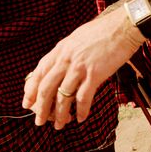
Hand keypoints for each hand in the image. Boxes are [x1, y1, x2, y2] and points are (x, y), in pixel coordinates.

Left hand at [22, 8, 139, 127]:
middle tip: (39, 121)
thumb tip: (57, 68)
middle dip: (41, 108)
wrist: (123, 26)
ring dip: (60, 115)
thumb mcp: (76, 39)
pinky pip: (83, 98)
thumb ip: (65, 53)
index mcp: (60, 50)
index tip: (27, 104)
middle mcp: (66, 59)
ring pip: (63, 97)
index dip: (31, 91)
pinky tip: (81, 118)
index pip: (38, 73)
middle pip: (46, 88)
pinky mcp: (95, 74)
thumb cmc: (102, 32)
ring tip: (59, 125)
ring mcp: (80, 67)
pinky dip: (81, 111)